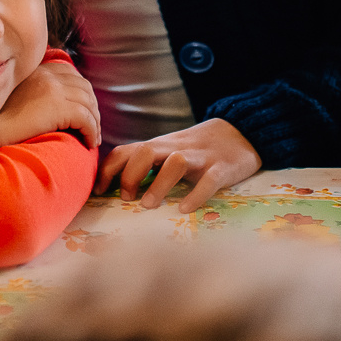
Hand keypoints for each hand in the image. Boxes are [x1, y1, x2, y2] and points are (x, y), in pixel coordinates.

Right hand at [0, 60, 99, 152]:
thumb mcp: (13, 95)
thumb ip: (32, 90)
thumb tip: (46, 104)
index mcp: (37, 70)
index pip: (69, 73)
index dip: (81, 91)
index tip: (83, 108)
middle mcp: (47, 76)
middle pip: (83, 87)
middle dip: (92, 106)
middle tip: (92, 125)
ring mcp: (53, 90)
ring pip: (88, 103)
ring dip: (94, 121)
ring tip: (92, 137)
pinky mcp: (56, 108)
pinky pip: (85, 118)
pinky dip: (91, 131)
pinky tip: (88, 142)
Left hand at [96, 118, 259, 211]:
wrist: (240, 132)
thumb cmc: (197, 150)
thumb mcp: (168, 152)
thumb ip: (146, 165)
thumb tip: (115, 189)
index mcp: (160, 146)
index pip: (127, 151)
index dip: (109, 171)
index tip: (100, 192)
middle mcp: (176, 149)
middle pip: (146, 151)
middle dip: (131, 175)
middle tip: (127, 198)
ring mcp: (200, 158)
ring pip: (175, 162)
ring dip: (159, 184)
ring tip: (149, 206)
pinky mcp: (222, 168)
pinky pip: (209, 181)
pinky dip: (196, 195)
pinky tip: (185, 209)